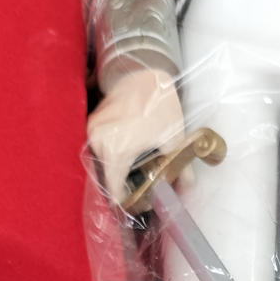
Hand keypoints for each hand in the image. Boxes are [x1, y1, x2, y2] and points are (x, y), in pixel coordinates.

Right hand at [87, 66, 184, 204]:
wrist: (143, 71)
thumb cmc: (158, 104)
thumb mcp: (173, 139)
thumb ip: (180, 168)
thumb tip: (187, 189)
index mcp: (115, 150)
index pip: (113, 189)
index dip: (123, 202)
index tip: (131, 210)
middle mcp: (97, 141)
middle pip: (105, 177)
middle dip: (119, 188)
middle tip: (134, 195)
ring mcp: (92, 130)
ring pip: (100, 163)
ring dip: (113, 172)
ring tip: (130, 178)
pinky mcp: (93, 122)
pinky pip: (98, 147)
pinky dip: (110, 156)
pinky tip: (126, 158)